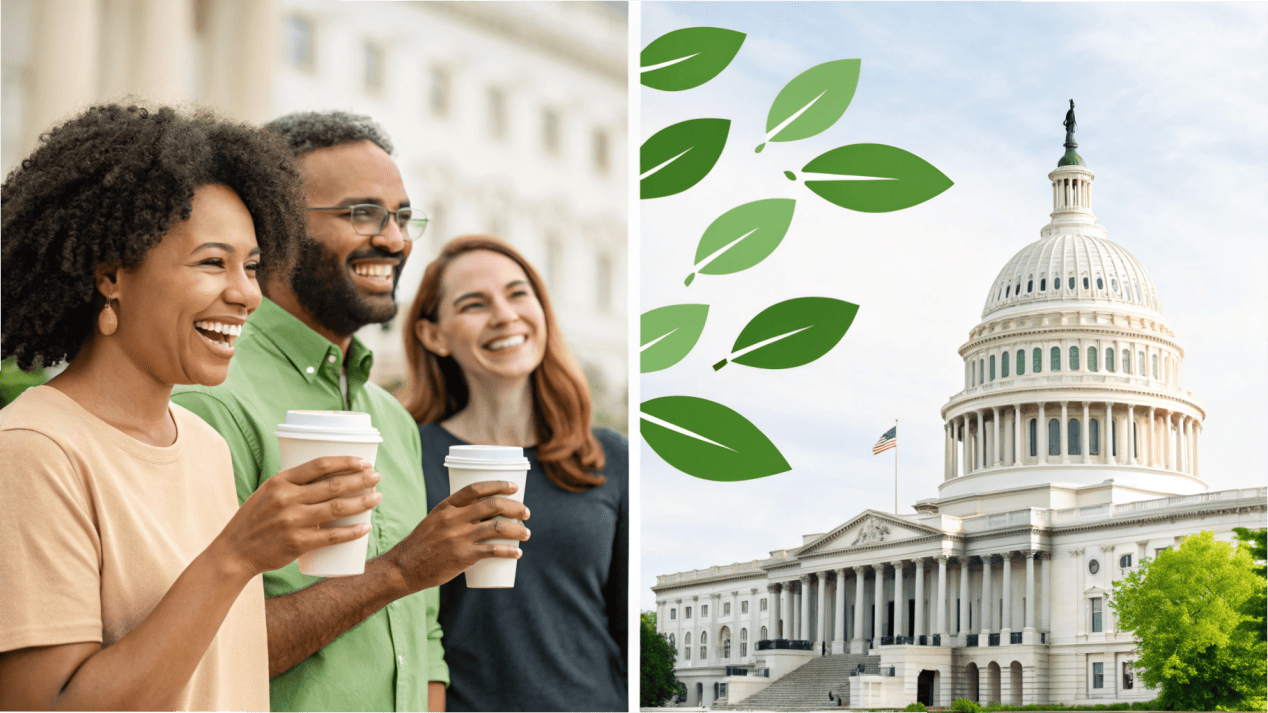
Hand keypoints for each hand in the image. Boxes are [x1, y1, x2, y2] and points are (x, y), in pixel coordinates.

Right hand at [213, 456, 382, 579]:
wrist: (233, 552)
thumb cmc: (255, 520)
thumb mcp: (268, 493)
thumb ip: (293, 486)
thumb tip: (329, 477)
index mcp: (279, 481)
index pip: (319, 465)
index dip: (345, 461)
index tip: (364, 462)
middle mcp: (286, 498)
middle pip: (333, 485)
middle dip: (361, 480)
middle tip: (377, 477)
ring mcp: (292, 521)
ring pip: (337, 508)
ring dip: (363, 502)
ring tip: (377, 498)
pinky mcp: (296, 543)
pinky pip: (331, 537)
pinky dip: (352, 532)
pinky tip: (365, 527)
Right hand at [384, 481, 530, 593]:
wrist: (404, 568)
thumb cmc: (423, 543)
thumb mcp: (435, 520)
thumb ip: (457, 514)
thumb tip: (485, 512)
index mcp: (447, 507)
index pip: (476, 489)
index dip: (498, 485)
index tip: (514, 487)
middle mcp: (454, 519)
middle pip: (492, 506)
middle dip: (515, 507)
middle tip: (526, 513)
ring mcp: (458, 538)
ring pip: (497, 528)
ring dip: (517, 530)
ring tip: (526, 534)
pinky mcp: (462, 557)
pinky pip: (492, 551)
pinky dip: (508, 551)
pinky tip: (517, 553)